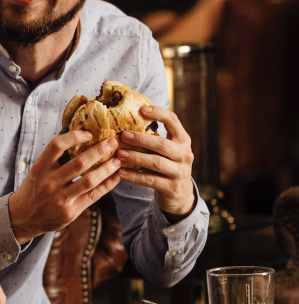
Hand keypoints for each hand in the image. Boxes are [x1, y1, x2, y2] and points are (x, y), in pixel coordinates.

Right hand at [9, 129, 121, 243]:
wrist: (24, 217)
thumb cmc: (34, 188)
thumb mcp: (37, 171)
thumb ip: (54, 158)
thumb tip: (78, 136)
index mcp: (39, 168)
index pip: (57, 145)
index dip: (75, 136)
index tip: (89, 133)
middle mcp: (49, 183)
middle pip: (79, 162)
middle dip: (99, 150)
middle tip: (112, 142)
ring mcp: (60, 198)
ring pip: (90, 180)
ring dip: (107, 168)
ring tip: (117, 160)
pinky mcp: (70, 211)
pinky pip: (94, 195)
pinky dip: (107, 185)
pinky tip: (115, 177)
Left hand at [116, 105, 195, 219]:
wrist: (180, 194)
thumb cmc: (166, 166)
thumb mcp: (165, 151)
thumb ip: (153, 138)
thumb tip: (123, 122)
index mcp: (182, 140)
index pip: (173, 121)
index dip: (159, 113)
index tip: (142, 109)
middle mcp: (185, 154)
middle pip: (162, 144)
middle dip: (141, 139)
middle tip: (123, 135)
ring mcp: (180, 172)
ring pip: (156, 162)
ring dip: (135, 157)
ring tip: (119, 154)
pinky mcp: (173, 187)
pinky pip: (150, 180)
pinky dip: (134, 176)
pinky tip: (121, 172)